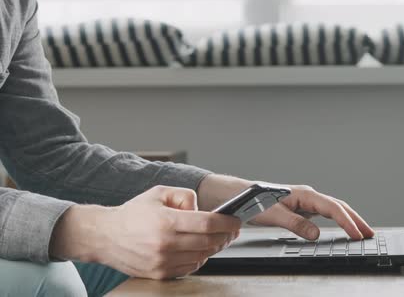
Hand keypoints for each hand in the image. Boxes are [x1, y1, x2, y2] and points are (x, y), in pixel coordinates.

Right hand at [50, 185, 240, 278]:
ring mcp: (162, 262)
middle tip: (232, 230)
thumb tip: (202, 209)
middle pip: (208, 242)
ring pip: (202, 256)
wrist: (104, 236)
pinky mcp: (159, 273)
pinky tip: (200, 248)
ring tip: (218, 238)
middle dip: (226, 236)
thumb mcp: (158, 193)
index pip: (207, 224)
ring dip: (215, 247)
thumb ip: (185, 196)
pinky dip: (200, 258)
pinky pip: (190, 268)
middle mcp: (165, 244)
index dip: (227, 223)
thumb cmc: (133, 213)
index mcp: (166, 221)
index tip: (236, 221)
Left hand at [198, 174, 373, 240]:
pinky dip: (338, 220)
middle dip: (356, 220)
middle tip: (370, 233)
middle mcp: (308, 196)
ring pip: (334, 209)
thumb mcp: (274, 215)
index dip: (347, 222)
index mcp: (304, 194)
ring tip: (362, 231)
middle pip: (338, 206)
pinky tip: (342, 228)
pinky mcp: (302, 208)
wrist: (240, 196)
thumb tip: (315, 235)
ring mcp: (306, 201)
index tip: (358, 234)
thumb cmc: (254, 201)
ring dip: (349, 219)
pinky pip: (326, 214)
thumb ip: (295, 224)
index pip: (332, 208)